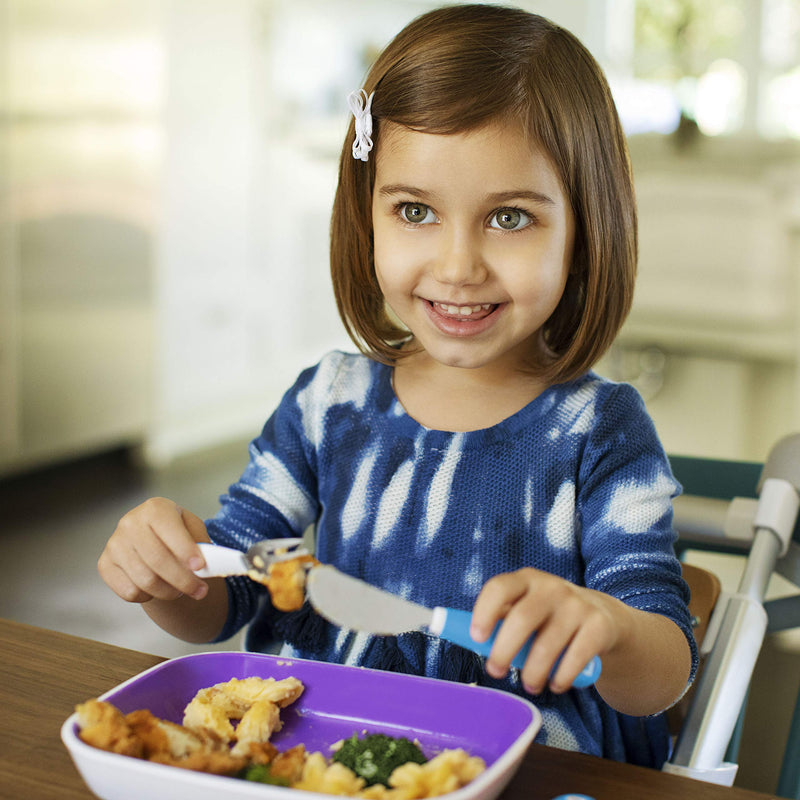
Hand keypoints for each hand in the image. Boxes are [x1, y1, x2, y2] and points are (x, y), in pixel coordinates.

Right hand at [98, 497, 210, 603]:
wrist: (151, 538)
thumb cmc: (176, 533)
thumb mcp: (192, 528)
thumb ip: (201, 543)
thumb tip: (208, 565)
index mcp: (155, 508)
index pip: (169, 530)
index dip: (185, 550)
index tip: (200, 567)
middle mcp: (130, 523)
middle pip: (158, 560)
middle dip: (183, 580)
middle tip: (200, 591)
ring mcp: (114, 544)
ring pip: (145, 580)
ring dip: (169, 591)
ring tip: (181, 590)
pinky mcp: (105, 565)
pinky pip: (129, 591)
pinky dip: (148, 596)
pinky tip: (157, 587)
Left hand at [470, 568, 626, 693]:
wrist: (602, 616)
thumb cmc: (548, 615)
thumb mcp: (526, 606)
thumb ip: (501, 619)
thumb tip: (465, 639)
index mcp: (525, 580)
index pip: (499, 588)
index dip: (484, 612)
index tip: (476, 638)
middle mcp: (551, 587)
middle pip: (521, 619)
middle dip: (504, 651)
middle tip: (496, 671)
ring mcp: (576, 605)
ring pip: (547, 646)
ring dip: (533, 674)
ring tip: (529, 685)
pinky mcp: (598, 625)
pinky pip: (575, 658)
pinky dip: (562, 678)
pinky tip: (556, 684)